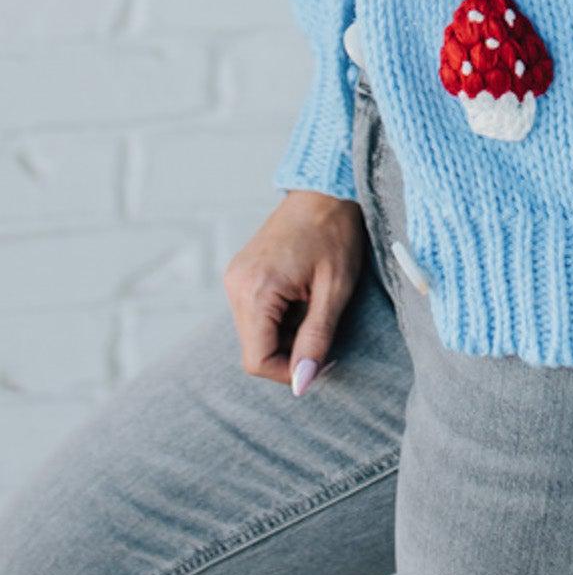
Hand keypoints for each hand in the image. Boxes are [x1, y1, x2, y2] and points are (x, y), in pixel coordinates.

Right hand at [223, 191, 366, 392]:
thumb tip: (301, 385)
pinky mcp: (240, 274)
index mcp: (255, 290)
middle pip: (253, 349)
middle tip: (324, 328)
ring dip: (284, 334)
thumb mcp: (335, 290)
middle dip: (289, 351)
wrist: (325, 190)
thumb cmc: (336, 234)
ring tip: (314, 305)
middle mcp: (235, 285)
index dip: (289, 370)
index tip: (322, 357)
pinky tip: (302, 296)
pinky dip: (278, 318)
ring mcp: (234, 278)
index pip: (257, 360)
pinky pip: (254, 314)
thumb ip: (316, 339)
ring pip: (253, 334)